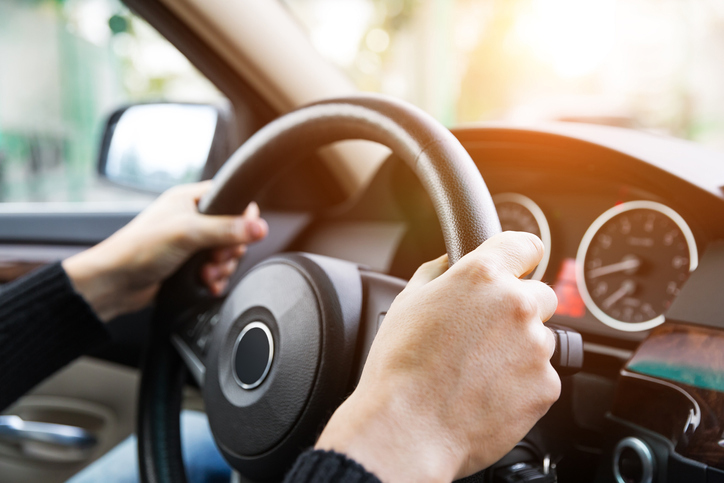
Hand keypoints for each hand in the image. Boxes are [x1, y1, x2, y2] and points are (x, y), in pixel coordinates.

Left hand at [63, 181, 267, 320]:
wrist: (114, 283)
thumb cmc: (139, 249)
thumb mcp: (188, 233)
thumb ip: (227, 229)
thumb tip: (260, 227)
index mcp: (189, 200)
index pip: (230, 199)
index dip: (241, 217)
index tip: (243, 232)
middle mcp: (191, 219)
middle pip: (233, 231)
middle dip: (230, 250)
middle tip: (216, 257)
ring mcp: (189, 244)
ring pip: (225, 254)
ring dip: (222, 268)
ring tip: (207, 274)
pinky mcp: (188, 266)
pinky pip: (215, 271)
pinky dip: (216, 280)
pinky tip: (208, 285)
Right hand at [315, 231, 559, 482]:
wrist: (407, 428)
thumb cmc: (400, 367)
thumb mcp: (407, 302)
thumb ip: (438, 272)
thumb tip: (450, 263)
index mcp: (482, 276)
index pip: (525, 245)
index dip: (520, 256)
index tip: (518, 266)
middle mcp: (516, 305)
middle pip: (540, 295)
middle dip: (518, 309)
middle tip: (484, 334)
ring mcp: (535, 347)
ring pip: (540, 338)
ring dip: (519, 348)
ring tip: (478, 371)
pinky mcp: (545, 386)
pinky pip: (541, 376)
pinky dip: (521, 383)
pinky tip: (487, 393)